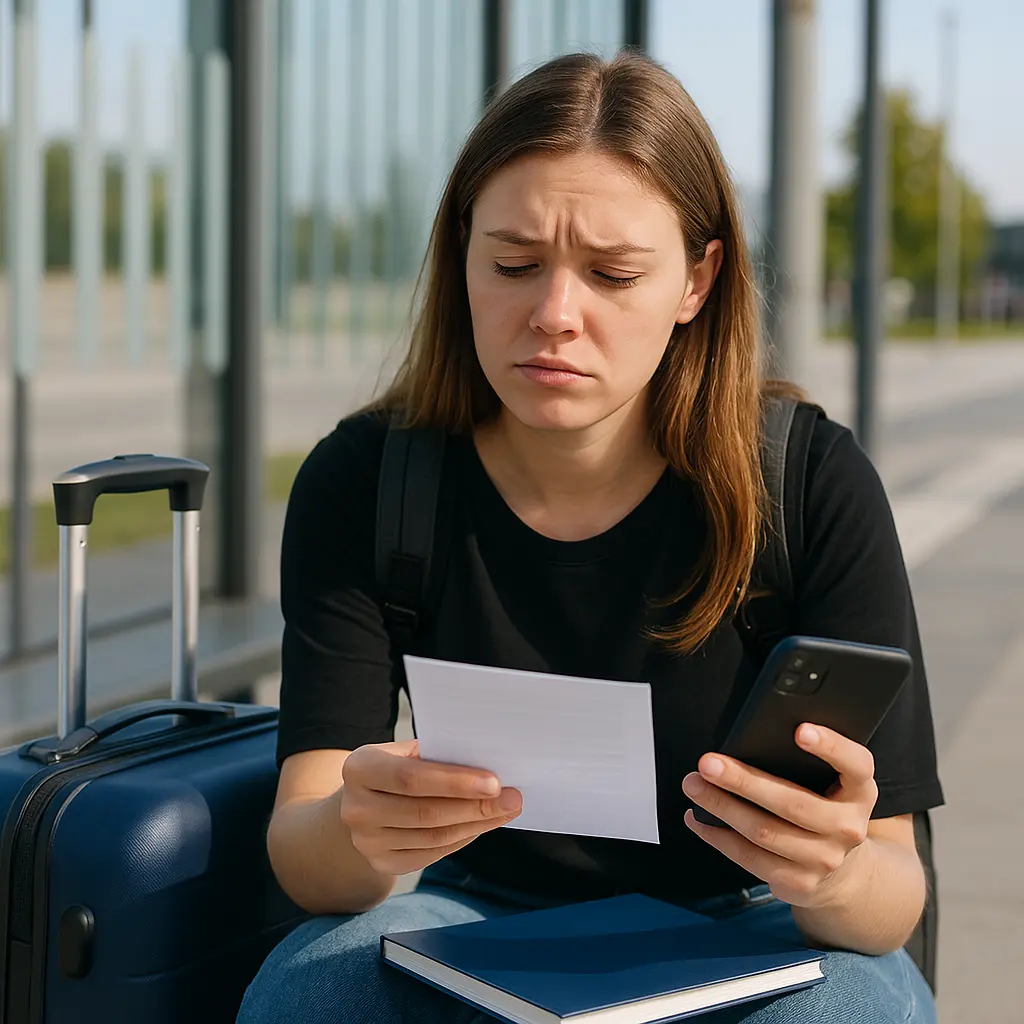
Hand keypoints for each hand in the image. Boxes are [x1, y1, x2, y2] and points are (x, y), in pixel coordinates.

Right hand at [340, 739, 521, 875]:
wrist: (362, 801)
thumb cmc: (394, 767)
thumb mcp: (404, 751)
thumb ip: (435, 755)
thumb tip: (488, 764)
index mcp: (360, 767)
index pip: (410, 778)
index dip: (454, 782)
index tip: (495, 782)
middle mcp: (356, 808)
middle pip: (426, 812)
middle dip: (476, 806)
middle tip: (512, 798)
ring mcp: (366, 841)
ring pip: (433, 837)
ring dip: (475, 824)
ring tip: (504, 810)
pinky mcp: (382, 863)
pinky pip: (431, 854)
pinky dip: (462, 838)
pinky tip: (481, 824)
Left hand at [681, 723, 877, 907]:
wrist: (841, 871)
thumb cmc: (823, 808)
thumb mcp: (831, 783)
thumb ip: (806, 763)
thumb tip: (747, 740)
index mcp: (859, 791)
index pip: (855, 764)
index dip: (831, 746)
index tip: (800, 730)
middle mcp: (848, 827)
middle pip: (793, 803)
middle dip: (743, 781)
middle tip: (708, 763)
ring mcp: (825, 859)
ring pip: (764, 832)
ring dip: (721, 807)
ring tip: (694, 785)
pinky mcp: (799, 883)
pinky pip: (750, 858)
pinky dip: (718, 836)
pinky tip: (698, 818)